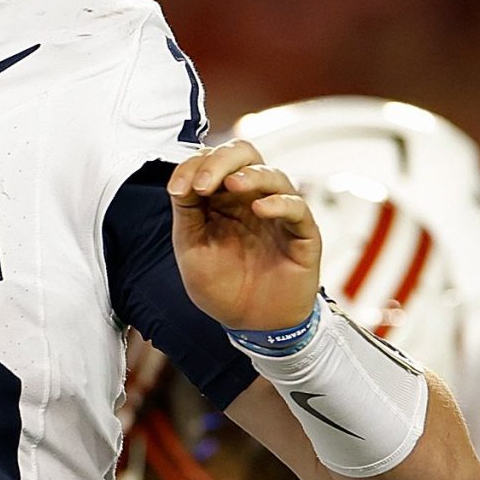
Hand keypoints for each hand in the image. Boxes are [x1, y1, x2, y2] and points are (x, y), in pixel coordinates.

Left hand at [168, 140, 321, 332]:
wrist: (250, 325)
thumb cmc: (222, 287)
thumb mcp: (191, 248)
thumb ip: (187, 213)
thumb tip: (181, 178)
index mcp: (222, 198)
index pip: (211, 161)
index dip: (193, 166)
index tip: (177, 189)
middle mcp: (251, 198)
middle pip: (244, 154)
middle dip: (221, 160)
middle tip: (202, 183)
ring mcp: (278, 213)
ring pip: (273, 174)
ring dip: (251, 174)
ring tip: (231, 184)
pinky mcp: (302, 233)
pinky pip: (297, 208)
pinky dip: (280, 202)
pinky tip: (260, 209)